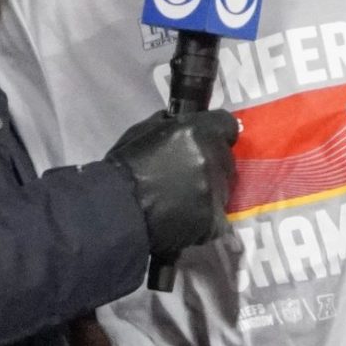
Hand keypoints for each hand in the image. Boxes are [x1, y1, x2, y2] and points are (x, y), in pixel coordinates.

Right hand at [104, 109, 237, 256]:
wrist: (117, 211)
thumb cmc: (124, 167)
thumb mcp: (144, 130)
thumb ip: (172, 126)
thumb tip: (182, 124)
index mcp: (197, 132)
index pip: (228, 126)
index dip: (218, 134)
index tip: (208, 142)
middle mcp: (212, 159)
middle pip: (226, 158)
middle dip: (212, 164)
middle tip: (188, 175)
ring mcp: (215, 191)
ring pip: (223, 188)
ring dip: (208, 192)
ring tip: (181, 201)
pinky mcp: (213, 220)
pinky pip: (217, 218)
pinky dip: (204, 220)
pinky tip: (184, 220)